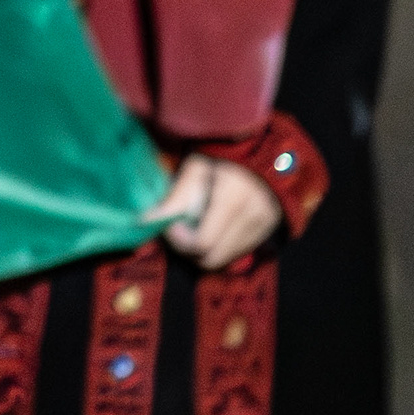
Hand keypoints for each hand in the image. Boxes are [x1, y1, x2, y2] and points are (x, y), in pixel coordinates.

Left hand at [152, 152, 282, 266]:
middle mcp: (254, 216)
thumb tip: (147, 220)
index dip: (179, 240)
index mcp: (235, 196)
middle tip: (178, 231)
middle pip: (213, 259)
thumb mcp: (195, 168)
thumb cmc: (221, 157)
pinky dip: (219, 247)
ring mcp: (264, 227)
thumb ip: (176, 197)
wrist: (259, 155)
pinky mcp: (266, 232)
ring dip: (204, 251)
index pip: (202, 242)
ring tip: (194, 227)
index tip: (170, 224)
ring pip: (224, 259)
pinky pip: (236, 253)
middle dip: (188, 251)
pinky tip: (212, 227)